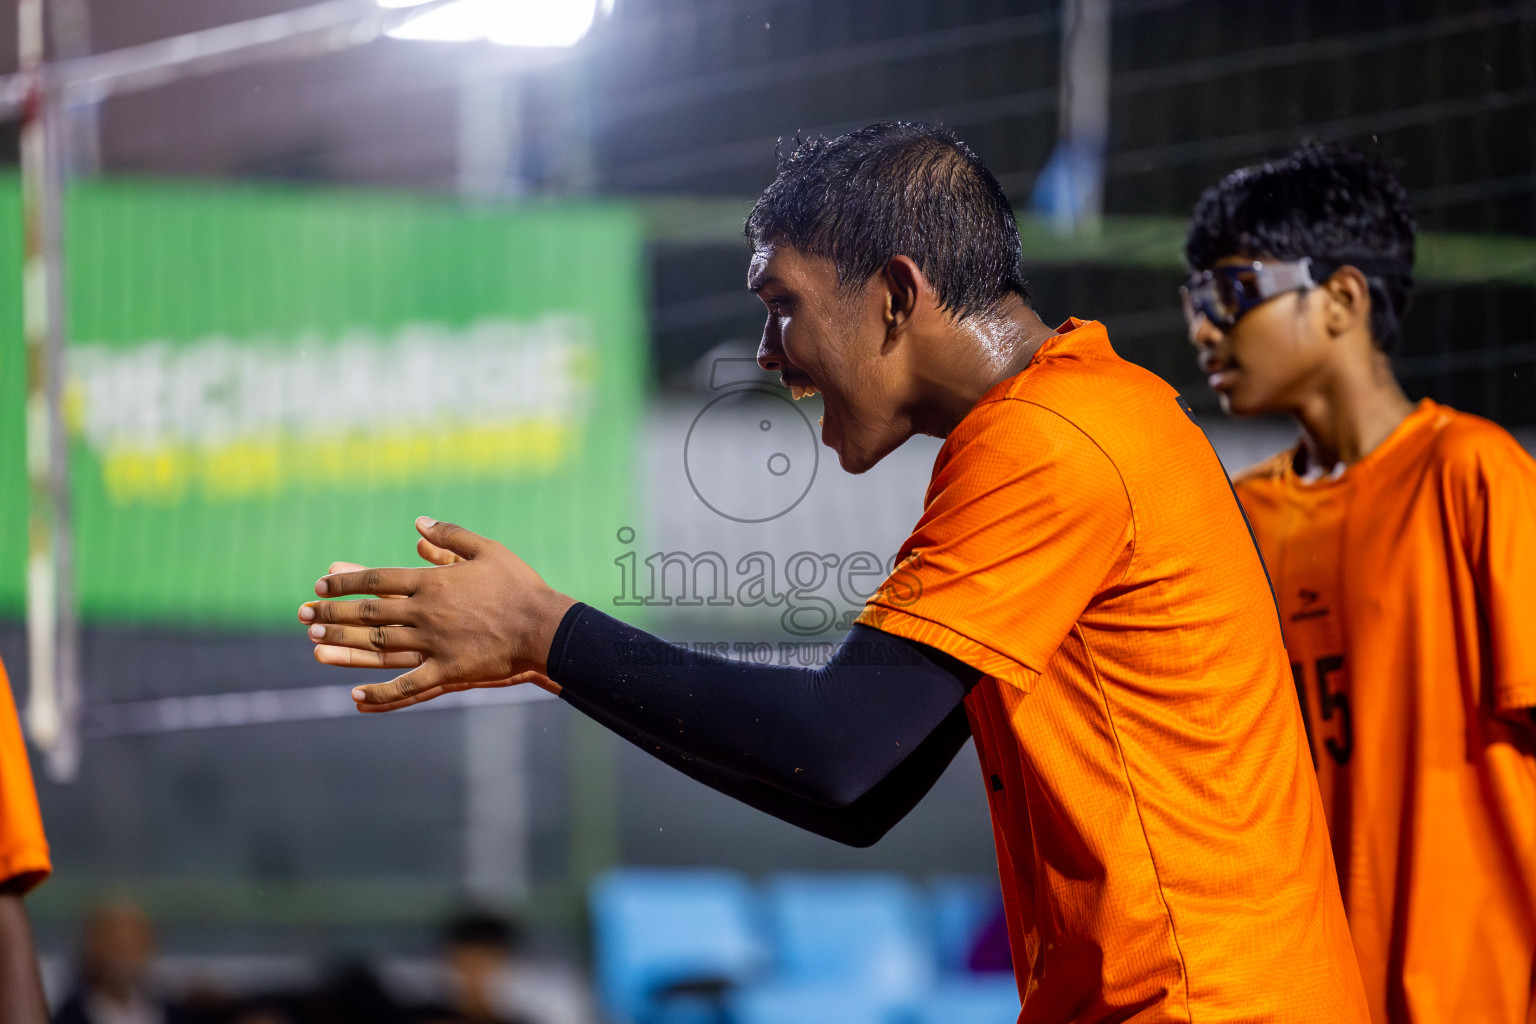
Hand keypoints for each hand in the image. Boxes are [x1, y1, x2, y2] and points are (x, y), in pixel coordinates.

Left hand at [299, 517, 572, 712]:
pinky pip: (408, 686)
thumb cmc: (520, 585)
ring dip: (344, 646)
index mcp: (433, 583)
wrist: (546, 628)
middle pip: (369, 613)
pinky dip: (381, 693)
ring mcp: (435, 645)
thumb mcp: (488, 550)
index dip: (346, 581)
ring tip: (314, 646)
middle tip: (302, 616)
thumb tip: (418, 526)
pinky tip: (356, 697)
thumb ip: (450, 537)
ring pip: (378, 647)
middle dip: (332, 613)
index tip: (321, 583)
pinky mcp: (448, 672)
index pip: (378, 579)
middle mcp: (426, 613)